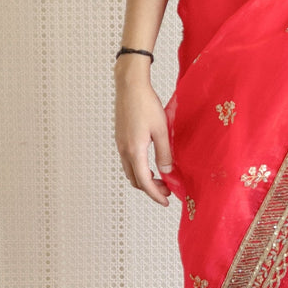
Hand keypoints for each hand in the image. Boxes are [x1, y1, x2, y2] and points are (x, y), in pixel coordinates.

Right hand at [114, 68, 174, 205]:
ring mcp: (120, 145)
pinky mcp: (120, 138)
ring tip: (161, 178)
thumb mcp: (162, 129)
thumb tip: (167, 171)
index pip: (144, 181)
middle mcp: (124, 150)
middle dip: (150, 189)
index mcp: (134, 150)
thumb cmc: (146, 104)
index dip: (155, 194)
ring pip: (130, 171)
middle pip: (135, 180)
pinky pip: (128, 161)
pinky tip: (150, 164)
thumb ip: (164, 153)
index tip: (165, 201)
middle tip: (167, 190)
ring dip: (144, 179)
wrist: (130, 85)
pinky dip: (139, 169)